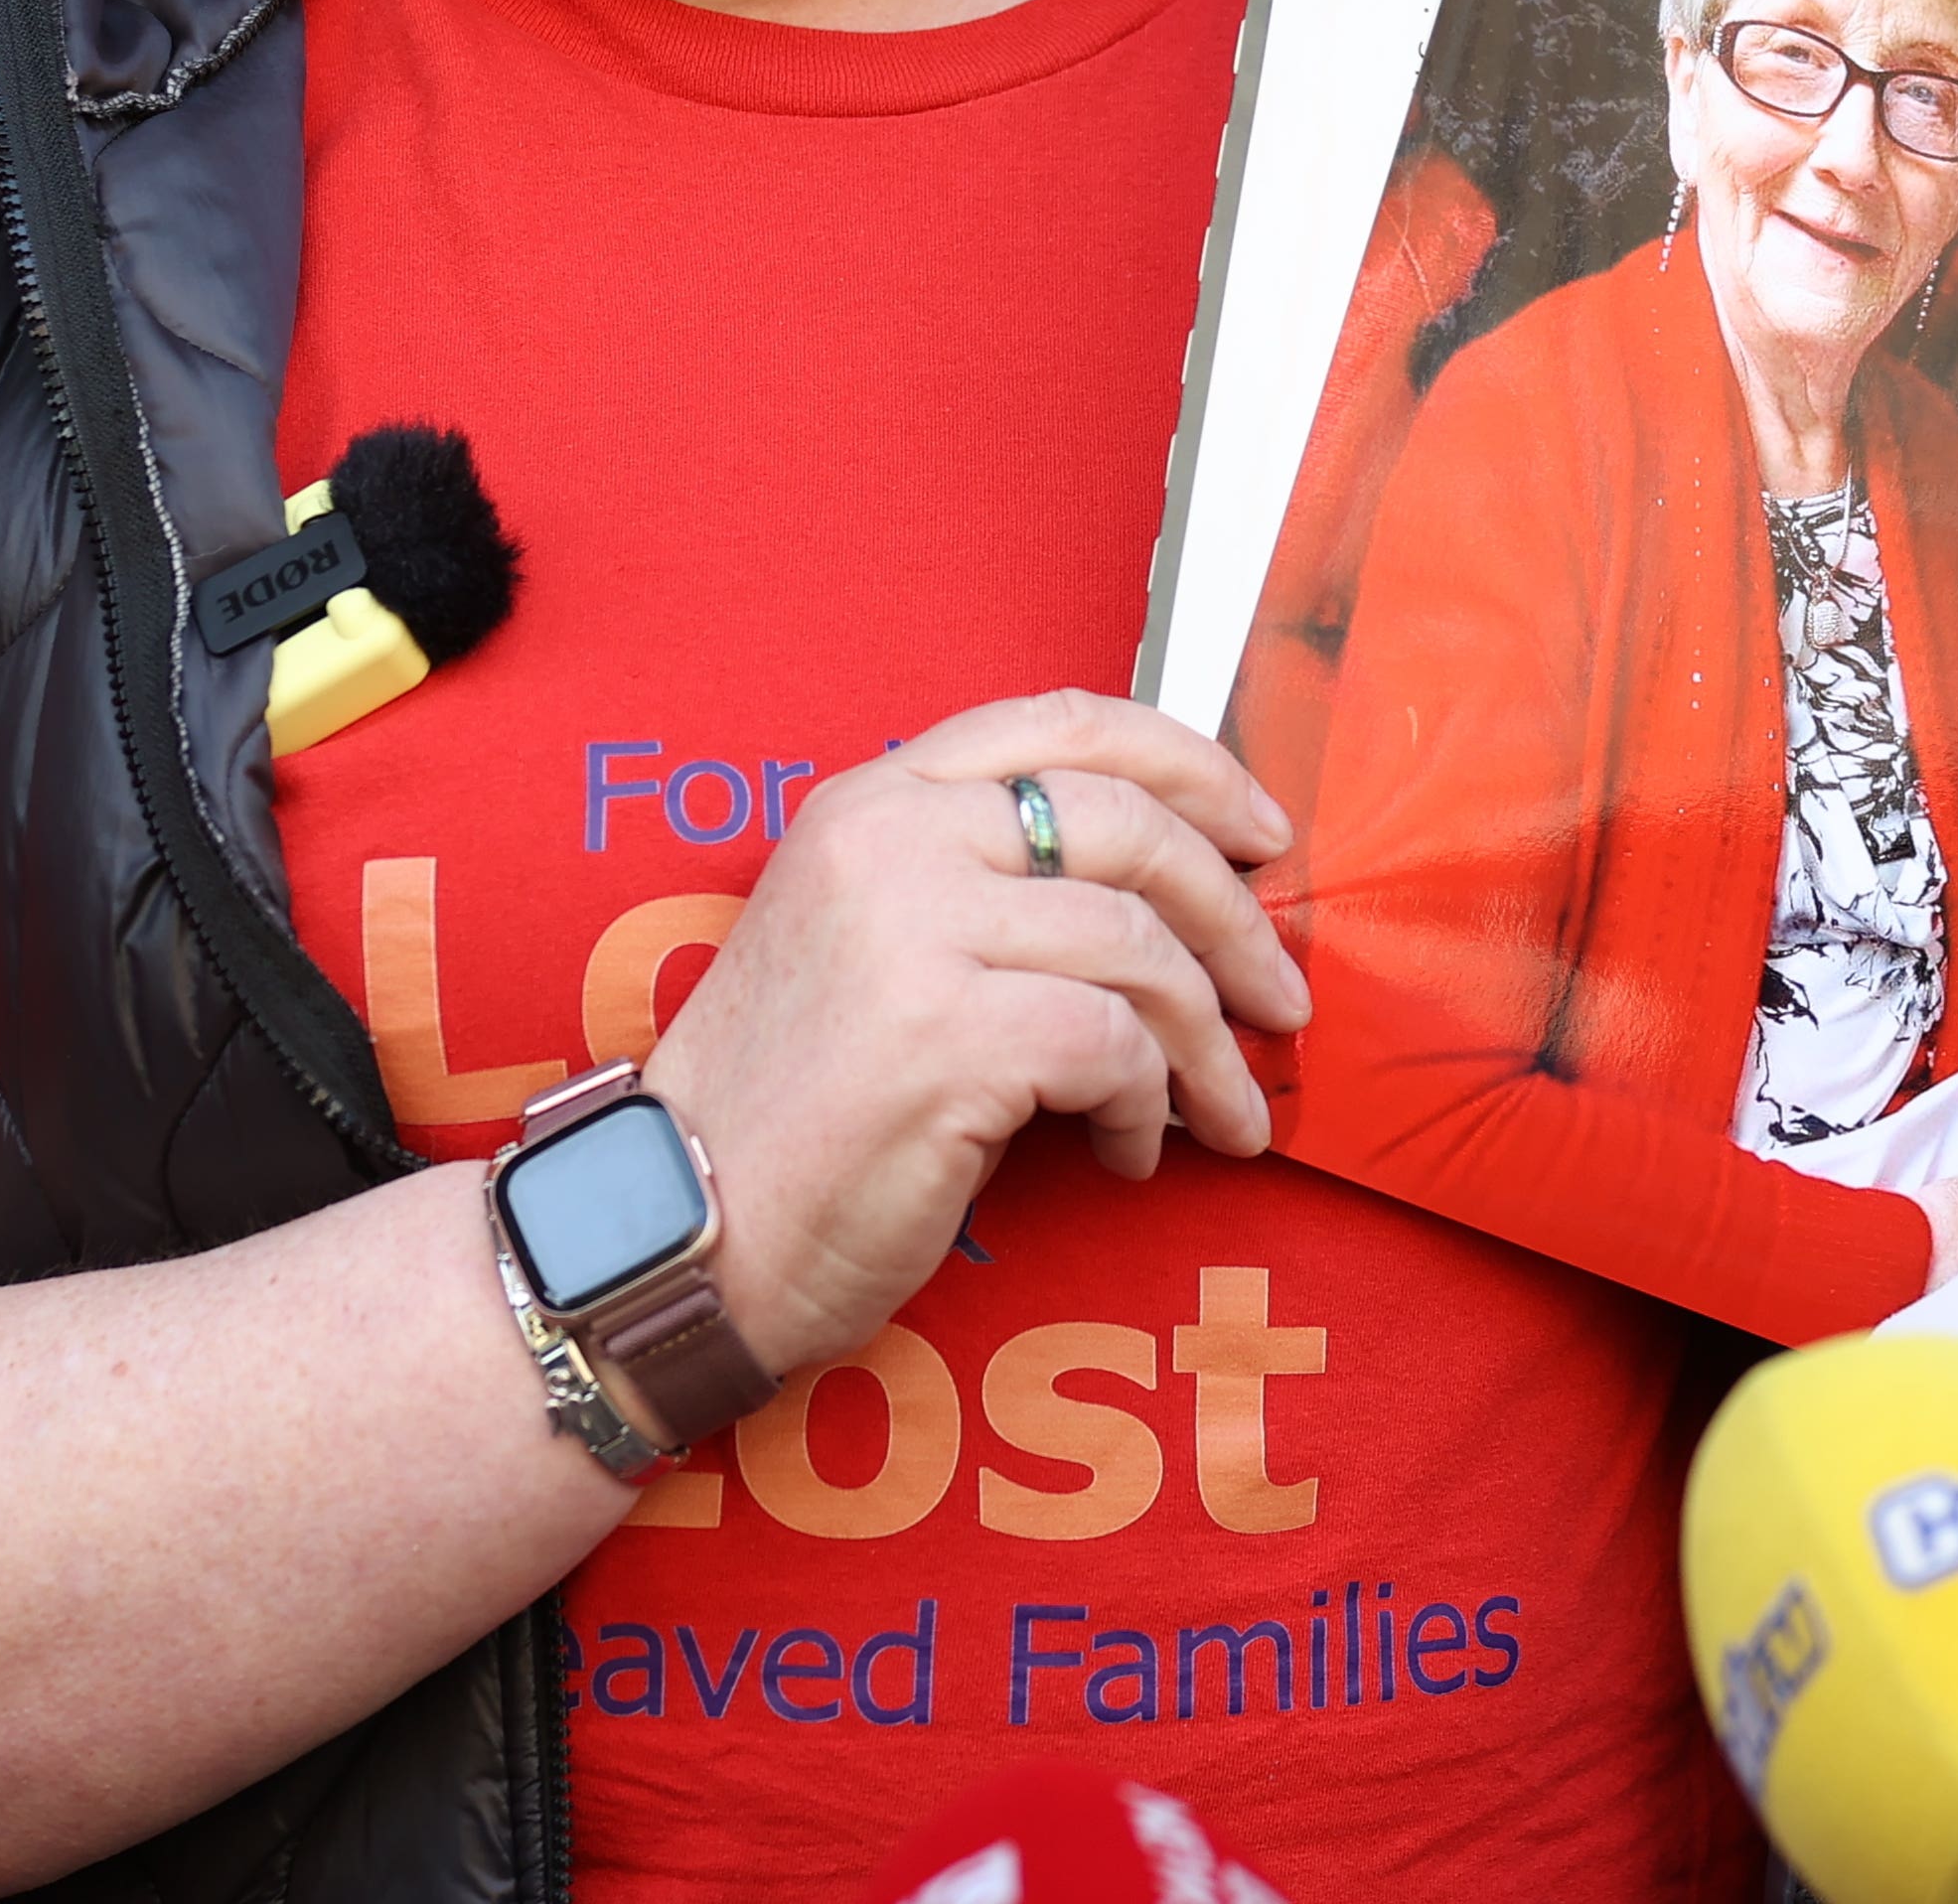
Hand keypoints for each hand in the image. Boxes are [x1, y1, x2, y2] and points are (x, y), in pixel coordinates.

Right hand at [638, 693, 1305, 1380]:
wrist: (676, 1234)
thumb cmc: (786, 1115)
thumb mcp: (868, 947)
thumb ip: (985, 892)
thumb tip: (1171, 904)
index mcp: (871, 801)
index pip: (1064, 722)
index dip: (1192, 765)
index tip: (1263, 833)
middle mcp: (891, 839)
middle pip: (1129, 826)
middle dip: (1235, 916)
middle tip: (1280, 995)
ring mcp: (915, 930)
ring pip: (1139, 947)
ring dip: (1207, 1043)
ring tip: (1222, 1113)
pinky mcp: (948, 1035)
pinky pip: (1115, 1044)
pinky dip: (1147, 1105)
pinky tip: (1126, 1153)